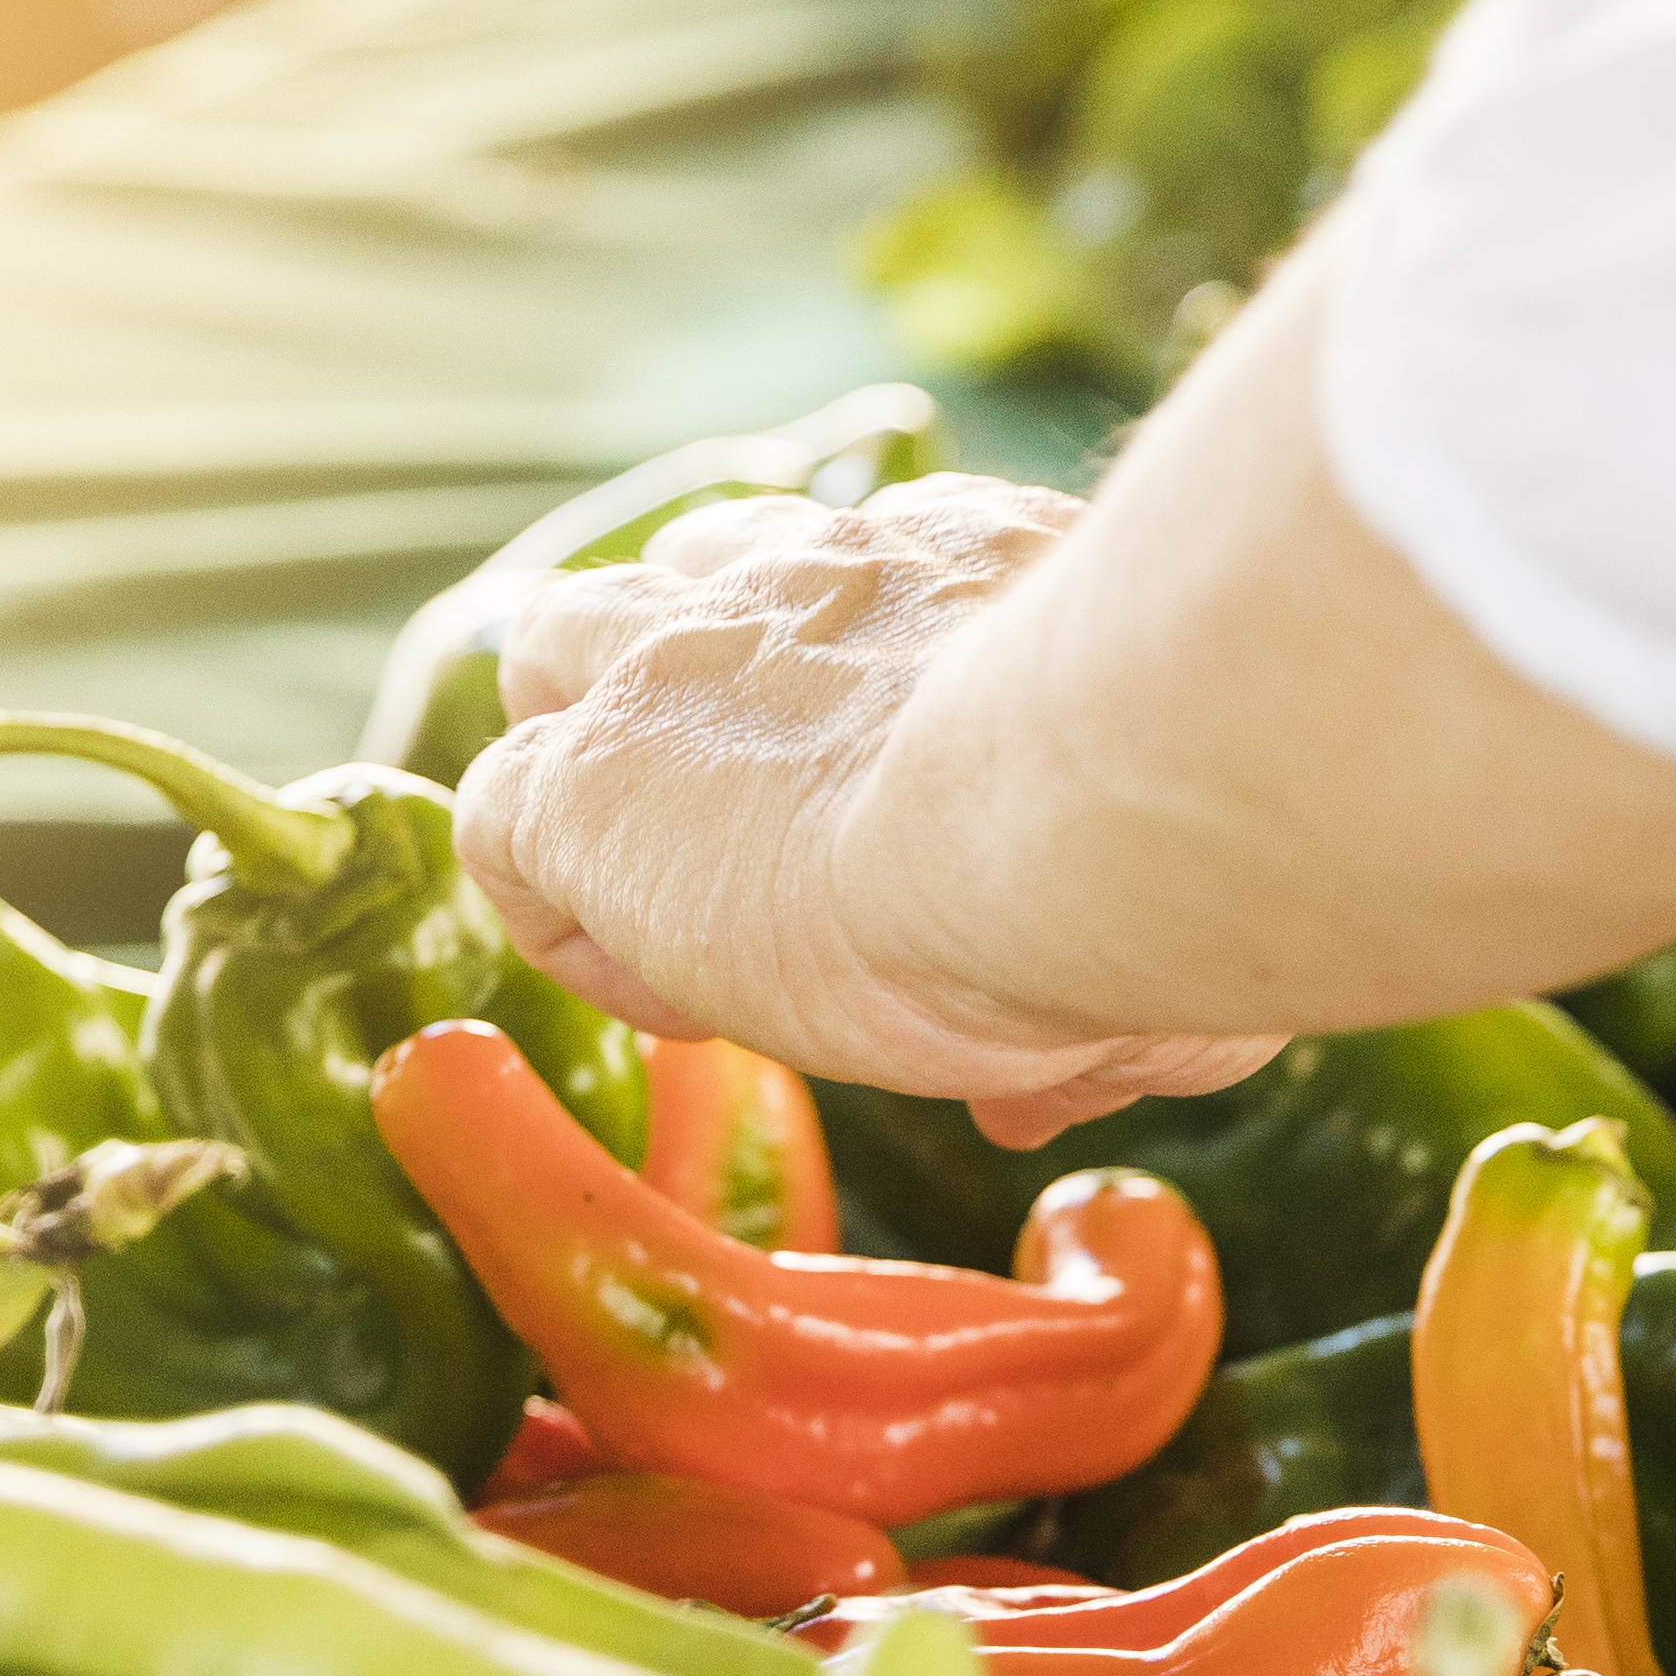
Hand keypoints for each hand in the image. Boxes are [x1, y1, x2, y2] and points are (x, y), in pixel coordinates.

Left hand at [454, 477, 1289, 1145]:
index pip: (844, 582)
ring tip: (669, 909)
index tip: (870, 840)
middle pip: (681, 578)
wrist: (1078, 816)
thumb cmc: (1174, 863)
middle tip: (748, 854)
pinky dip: (547, 903)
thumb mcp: (1158, 935)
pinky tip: (649, 984)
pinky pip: (501, 817)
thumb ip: (1098, 1013)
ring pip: (553, 655)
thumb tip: (1039, 1101)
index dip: (830, 710)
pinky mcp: (585, 775)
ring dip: (589, 768)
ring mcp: (675, 665)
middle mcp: (809, 580)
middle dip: (686, 695)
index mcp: (961, 573)